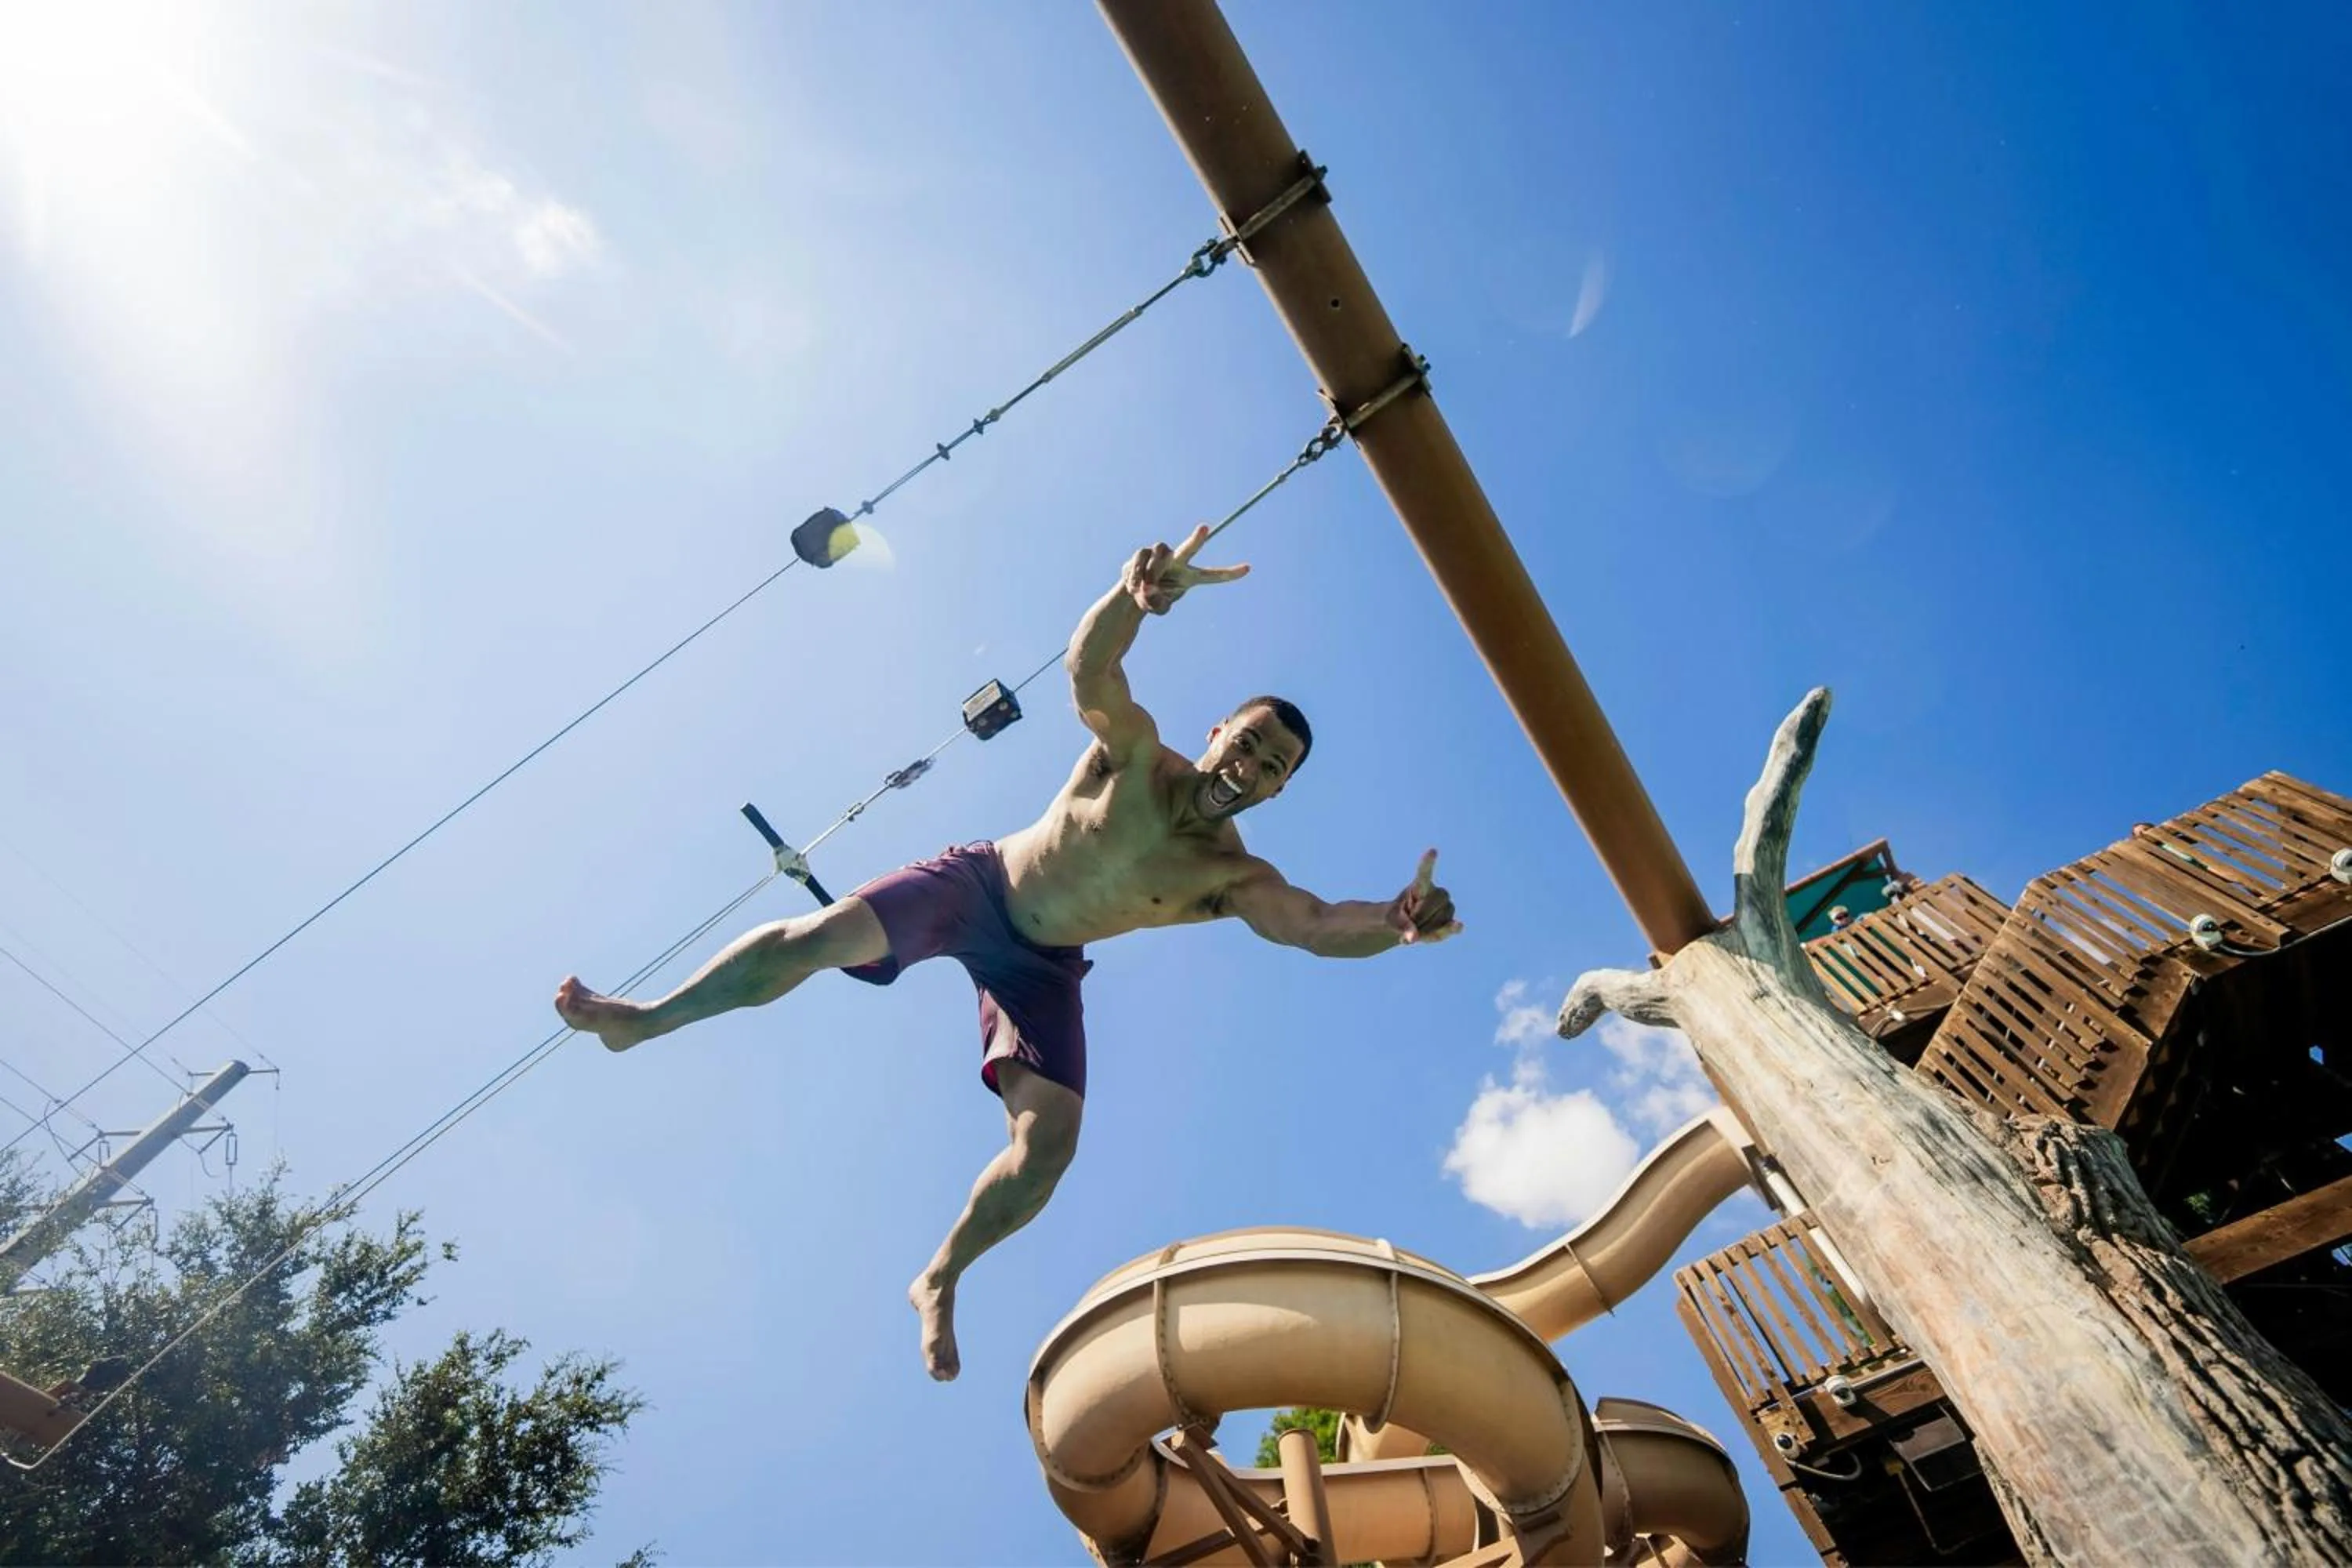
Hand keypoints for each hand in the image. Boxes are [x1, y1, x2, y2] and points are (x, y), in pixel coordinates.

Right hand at [1124, 523, 1249, 614]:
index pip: (1212, 575)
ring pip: (1160, 553)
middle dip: (1196, 539)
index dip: (1229, 573)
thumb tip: (1148, 588)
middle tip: (1204, 527)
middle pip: (1188, 548)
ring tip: (1145, 588)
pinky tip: (1134, 585)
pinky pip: (1141, 557)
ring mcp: (1161, 555)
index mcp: (1189, 577)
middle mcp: (1178, 562)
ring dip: (1152, 571)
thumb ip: (1156, 602)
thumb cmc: (1152, 600)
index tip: (1248, 568)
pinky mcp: (1144, 552)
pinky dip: (1136, 573)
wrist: (1131, 594)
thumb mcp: (1158, 607)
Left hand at [1389, 849, 1461, 945]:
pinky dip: (1452, 928)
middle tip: (1411, 919)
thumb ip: (1402, 928)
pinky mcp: (1449, 921)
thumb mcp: (1393, 921)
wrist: (1407, 927)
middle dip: (1421, 915)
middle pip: (1433, 903)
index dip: (1428, 863)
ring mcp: (1445, 906)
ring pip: (1440, 918)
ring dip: (1428, 928)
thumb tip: (1412, 938)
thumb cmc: (1398, 918)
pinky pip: (1451, 926)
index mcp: (1420, 886)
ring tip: (1419, 926)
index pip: (1424, 872)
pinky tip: (1458, 926)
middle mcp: (1436, 892)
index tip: (1432, 851)